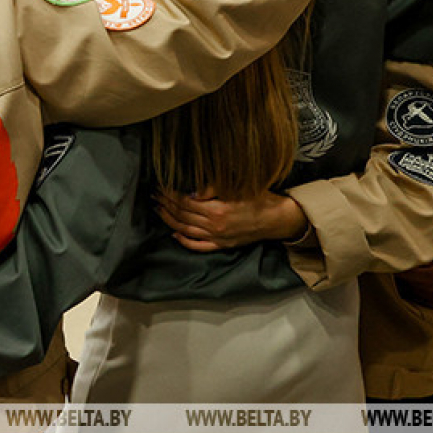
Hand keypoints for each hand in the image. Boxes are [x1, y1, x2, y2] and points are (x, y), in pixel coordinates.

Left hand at [156, 187, 307, 251]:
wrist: (278, 218)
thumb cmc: (260, 198)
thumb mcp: (238, 187)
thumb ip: (212, 188)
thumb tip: (191, 191)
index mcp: (217, 210)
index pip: (185, 202)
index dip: (170, 194)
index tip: (161, 186)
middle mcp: (215, 226)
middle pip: (182, 215)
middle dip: (166, 204)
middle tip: (155, 195)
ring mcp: (217, 238)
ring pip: (186, 230)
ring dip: (169, 220)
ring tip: (158, 209)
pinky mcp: (222, 245)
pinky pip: (198, 246)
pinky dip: (184, 241)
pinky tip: (174, 234)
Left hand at [398, 237, 432, 310]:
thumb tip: (421, 261)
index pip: (428, 276)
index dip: (410, 274)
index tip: (398, 270)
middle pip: (429, 288)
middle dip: (411, 283)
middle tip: (397, 276)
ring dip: (417, 292)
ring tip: (404, 284)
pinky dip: (429, 301)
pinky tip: (418, 295)